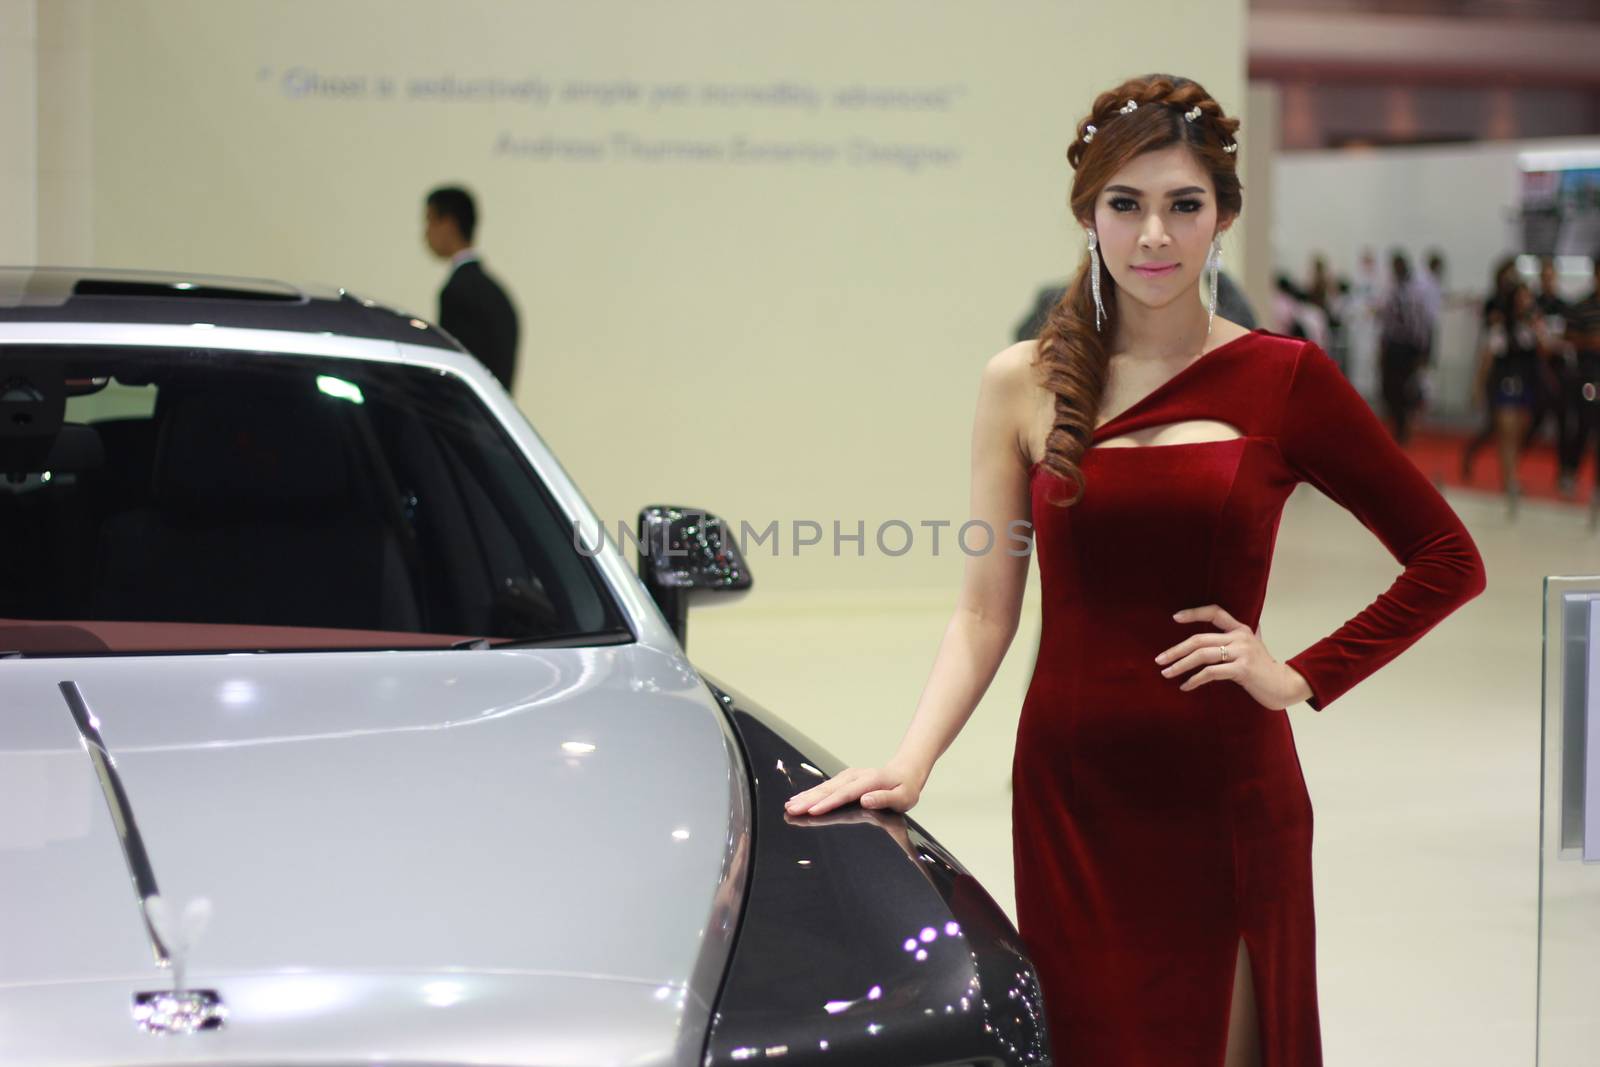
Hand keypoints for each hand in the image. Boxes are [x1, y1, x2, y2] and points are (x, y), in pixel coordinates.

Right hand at [784, 759, 926, 816]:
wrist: (904, 772)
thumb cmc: (905, 789)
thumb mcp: (903, 797)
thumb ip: (884, 798)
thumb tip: (865, 800)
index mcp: (870, 781)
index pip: (845, 794)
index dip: (828, 802)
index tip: (813, 811)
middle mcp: (856, 776)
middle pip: (829, 789)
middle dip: (809, 800)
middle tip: (791, 809)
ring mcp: (848, 776)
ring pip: (824, 786)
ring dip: (806, 796)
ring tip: (789, 805)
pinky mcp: (844, 779)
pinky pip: (825, 787)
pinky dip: (811, 793)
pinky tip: (799, 798)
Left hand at [1155, 604, 1313, 710]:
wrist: (1285, 686)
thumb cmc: (1264, 669)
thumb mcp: (1252, 647)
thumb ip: (1236, 639)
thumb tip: (1217, 634)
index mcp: (1241, 629)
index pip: (1215, 612)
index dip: (1194, 613)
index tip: (1175, 618)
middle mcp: (1240, 637)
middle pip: (1199, 639)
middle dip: (1176, 650)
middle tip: (1159, 660)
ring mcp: (1242, 652)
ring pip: (1202, 655)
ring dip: (1180, 665)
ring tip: (1166, 673)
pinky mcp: (1242, 669)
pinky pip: (1211, 673)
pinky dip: (1194, 680)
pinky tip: (1185, 686)